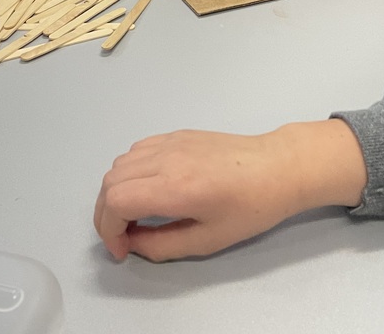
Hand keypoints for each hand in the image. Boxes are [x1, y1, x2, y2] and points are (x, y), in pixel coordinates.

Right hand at [94, 122, 366, 261]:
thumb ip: (161, 245)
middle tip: (124, 236)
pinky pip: (138, 150)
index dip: (109, 229)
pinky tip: (149, 188)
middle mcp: (165, 159)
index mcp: (173, 187)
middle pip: (110, 181)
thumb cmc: (249, 208)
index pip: (116, 201)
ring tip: (135, 214)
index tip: (123, 248)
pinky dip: (130, 171)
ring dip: (117, 191)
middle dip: (107, 214)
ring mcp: (170, 142)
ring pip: (120, 163)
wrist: (275, 168)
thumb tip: (132, 243)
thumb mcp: (207, 240)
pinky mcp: (177, 134)